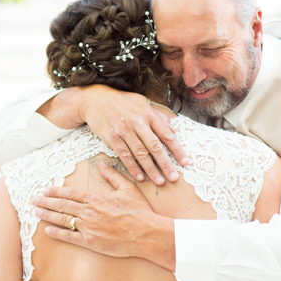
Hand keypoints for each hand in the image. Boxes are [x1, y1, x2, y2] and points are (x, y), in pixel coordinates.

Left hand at [30, 161, 175, 268]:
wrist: (146, 233)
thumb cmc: (139, 211)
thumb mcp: (127, 189)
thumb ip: (113, 176)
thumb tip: (103, 165)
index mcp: (96, 198)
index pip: (70, 193)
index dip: (55, 191)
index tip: (45, 190)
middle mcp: (89, 211)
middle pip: (62, 205)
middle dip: (45, 201)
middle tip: (33, 199)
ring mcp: (88, 227)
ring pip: (62, 219)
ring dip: (47, 215)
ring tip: (36, 211)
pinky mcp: (90, 242)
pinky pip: (69, 237)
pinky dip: (57, 233)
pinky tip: (47, 230)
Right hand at [43, 84, 188, 185]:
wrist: (95, 99)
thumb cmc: (122, 102)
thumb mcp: (142, 103)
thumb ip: (158, 117)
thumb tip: (174, 130)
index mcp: (148, 114)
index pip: (166, 134)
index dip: (177, 149)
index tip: (185, 162)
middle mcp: (138, 122)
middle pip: (155, 146)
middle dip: (166, 164)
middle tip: (174, 178)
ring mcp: (124, 130)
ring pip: (140, 153)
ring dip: (151, 169)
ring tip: (160, 181)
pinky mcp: (112, 137)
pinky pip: (125, 155)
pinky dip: (133, 167)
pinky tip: (140, 177)